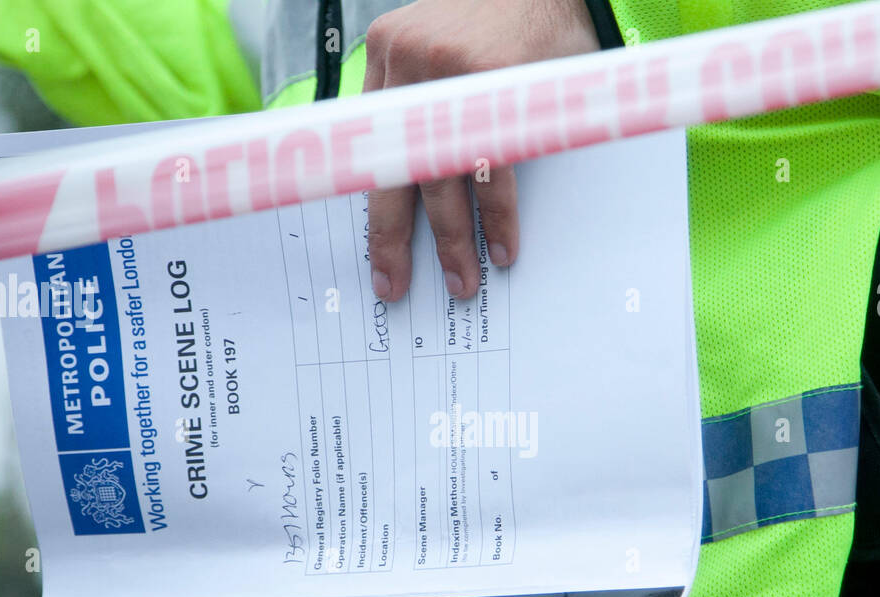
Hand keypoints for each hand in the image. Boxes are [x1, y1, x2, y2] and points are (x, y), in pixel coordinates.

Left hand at [363, 0, 598, 300]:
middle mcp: (407, 63)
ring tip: (461, 282)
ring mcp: (448, 77)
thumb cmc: (509, 18)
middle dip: (391, 239)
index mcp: (387, 52)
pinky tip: (502, 249)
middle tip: (391, 286)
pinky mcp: (492, 89)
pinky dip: (499, 217)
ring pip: (440, 181)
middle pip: (392, 172)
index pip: (369, 145)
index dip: (370, 200)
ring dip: (453, 241)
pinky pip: (491, 171)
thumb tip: (418, 175)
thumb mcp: (448, 42)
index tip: (370, 248)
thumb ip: (426, 95)